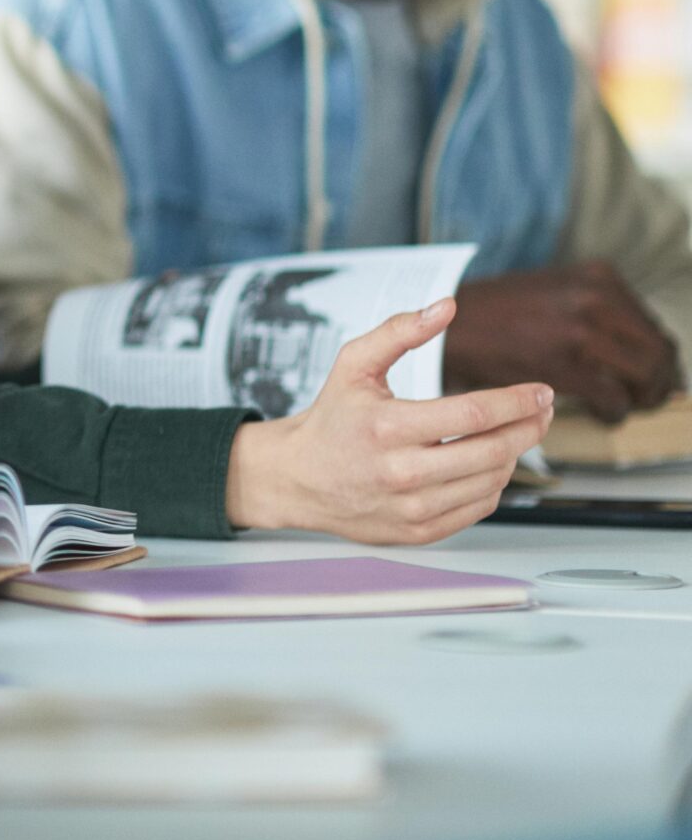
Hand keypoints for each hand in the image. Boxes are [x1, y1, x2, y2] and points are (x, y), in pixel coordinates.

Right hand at [225, 298, 553, 544]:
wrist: (297, 478)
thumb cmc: (331, 419)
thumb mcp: (353, 364)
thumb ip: (399, 331)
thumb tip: (446, 307)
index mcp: (387, 427)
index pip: (475, 413)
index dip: (518, 401)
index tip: (541, 392)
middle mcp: (402, 472)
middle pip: (494, 451)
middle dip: (531, 427)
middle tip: (542, 412)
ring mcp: (412, 508)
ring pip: (492, 481)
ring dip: (514, 454)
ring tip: (511, 435)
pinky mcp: (419, 532)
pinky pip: (479, 508)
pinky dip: (493, 484)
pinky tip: (485, 464)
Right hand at [445, 264, 678, 422]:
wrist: (451, 327)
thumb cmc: (498, 316)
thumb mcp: (556, 291)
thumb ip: (598, 308)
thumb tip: (639, 342)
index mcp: (598, 278)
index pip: (654, 328)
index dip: (660, 361)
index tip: (654, 378)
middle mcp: (596, 298)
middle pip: (659, 352)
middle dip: (658, 383)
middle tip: (646, 399)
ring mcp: (582, 328)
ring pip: (646, 375)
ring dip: (640, 398)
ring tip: (624, 406)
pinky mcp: (566, 362)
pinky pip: (614, 396)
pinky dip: (613, 411)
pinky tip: (600, 412)